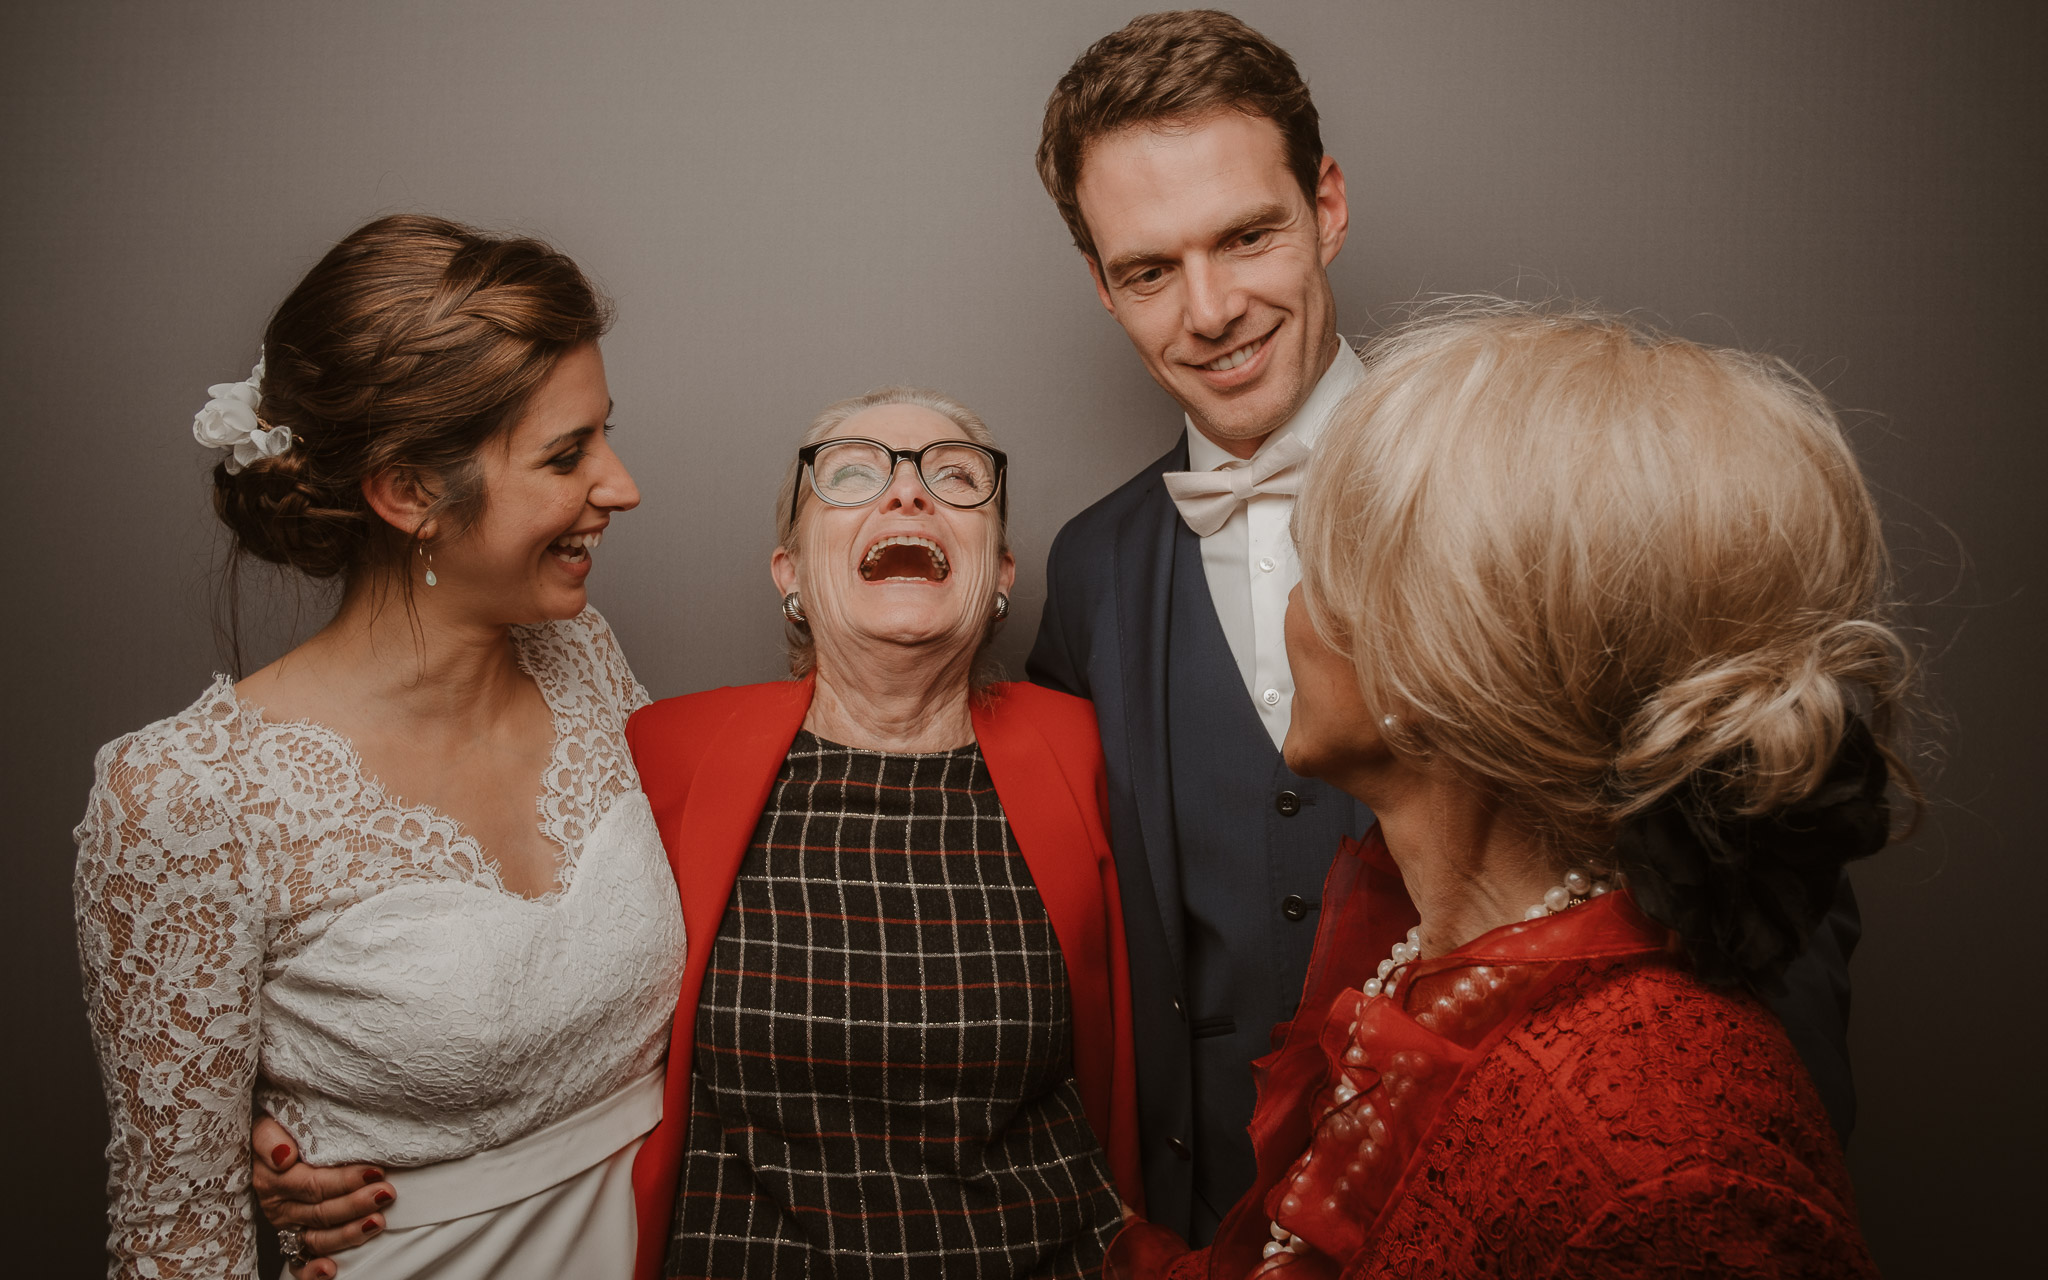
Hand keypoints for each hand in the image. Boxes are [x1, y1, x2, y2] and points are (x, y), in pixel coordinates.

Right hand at [251, 1114, 395, 1278]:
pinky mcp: (291, 1240)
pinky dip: (312, 1271)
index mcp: (274, 1179)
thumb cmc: (280, 1131)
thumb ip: (269, 1138)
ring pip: (318, 1238)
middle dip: (356, 1204)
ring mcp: (287, 1226)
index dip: (344, 1181)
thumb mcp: (268, 1126)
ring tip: (378, 1222)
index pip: (312, 1185)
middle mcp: (279, 1206)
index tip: (374, 1171)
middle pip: (321, 1211)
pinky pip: (298, 1264)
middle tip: (386, 1193)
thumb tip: (283, 1156)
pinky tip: (332, 1270)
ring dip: (348, 1234)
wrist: (273, 1144)